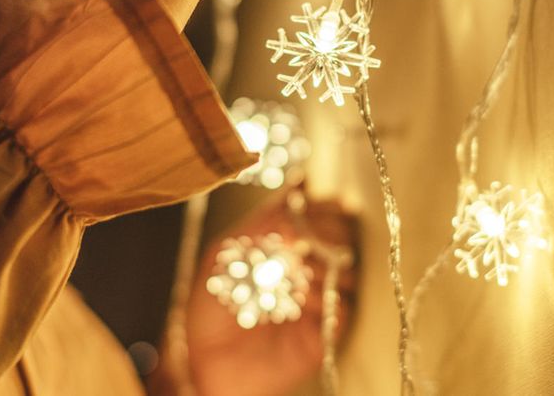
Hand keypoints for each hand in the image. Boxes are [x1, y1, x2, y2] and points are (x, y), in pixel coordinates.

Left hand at [179, 192, 357, 395]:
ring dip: (325, 265)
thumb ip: (260, 223)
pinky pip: (341, 307)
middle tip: (307, 236)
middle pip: (339, 236)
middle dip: (326, 231)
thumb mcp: (225, 255)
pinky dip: (324, 299)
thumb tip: (297, 191)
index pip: (315, 213)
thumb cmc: (212, 306)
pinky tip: (301, 302)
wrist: (206, 361)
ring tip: (300, 271)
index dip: (318, 203)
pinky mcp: (324, 331)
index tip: (311, 197)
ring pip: (346, 269)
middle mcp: (307, 267)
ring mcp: (318, 298)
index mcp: (284, 245)